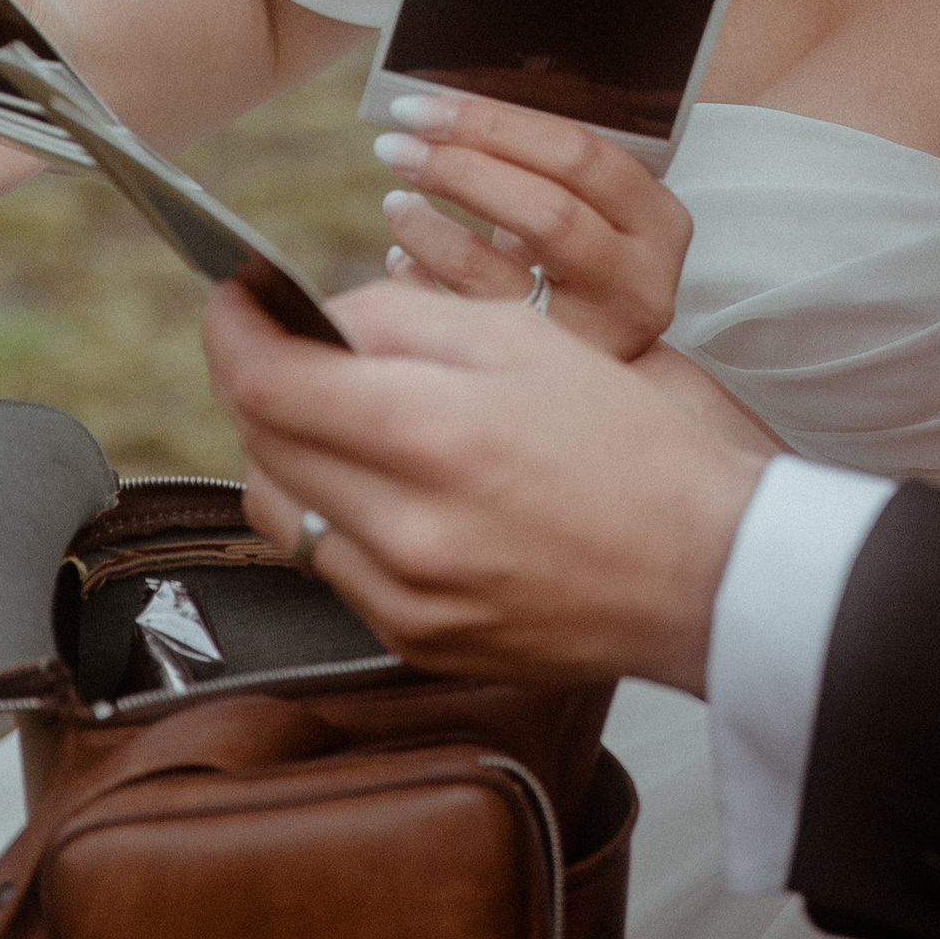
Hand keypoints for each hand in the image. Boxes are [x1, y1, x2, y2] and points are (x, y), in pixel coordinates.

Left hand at [207, 273, 764, 693]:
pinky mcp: (414, 641)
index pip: (269, 382)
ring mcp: (403, 597)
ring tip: (342, 417)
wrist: (707, 570)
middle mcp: (405, 528)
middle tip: (284, 342)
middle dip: (259, 380)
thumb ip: (403, 319)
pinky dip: (335, 516)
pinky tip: (388, 487)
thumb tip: (321, 316)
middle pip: (261, 444)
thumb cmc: (633, 446)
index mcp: (435, 434)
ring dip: (289, 452)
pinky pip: (329, 567)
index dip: (233, 329)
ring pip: (281, 510)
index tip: (232, 297)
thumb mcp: (527, 339)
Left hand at [370, 90, 692, 361]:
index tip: (421, 107)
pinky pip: (461, 324)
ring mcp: (595, 338)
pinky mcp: (541, 377)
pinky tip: (400, 258)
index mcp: (658, 219)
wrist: (608, 379)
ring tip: (396, 202)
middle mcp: (638, 283)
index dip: (493, 124)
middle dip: (459, 169)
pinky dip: (420, 285)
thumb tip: (447, 110)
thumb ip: (547, 161)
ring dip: (430, 230)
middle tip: (395, 147)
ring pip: (494, 272)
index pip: (577, 154)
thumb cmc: (586, 253)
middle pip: (545, 212)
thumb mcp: (593, 205)